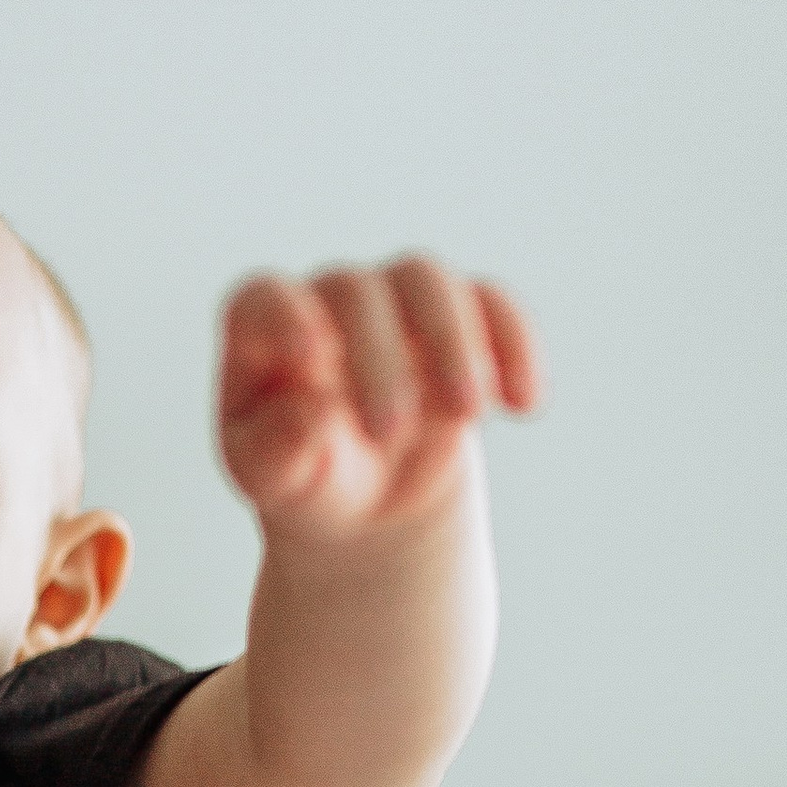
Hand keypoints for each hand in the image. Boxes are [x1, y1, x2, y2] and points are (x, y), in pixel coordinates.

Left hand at [219, 256, 537, 542]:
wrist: (366, 504)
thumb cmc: (304, 479)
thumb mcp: (276, 481)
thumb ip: (276, 451)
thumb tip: (310, 414)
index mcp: (262, 331)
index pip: (263, 299)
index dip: (285, 316)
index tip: (313, 358)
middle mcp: (326, 300)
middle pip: (356, 293)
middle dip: (380, 358)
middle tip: (390, 433)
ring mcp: (394, 302)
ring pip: (426, 282)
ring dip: (452, 342)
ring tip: (468, 414)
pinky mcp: (455, 319)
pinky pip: (490, 304)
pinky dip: (513, 345)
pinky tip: (524, 402)